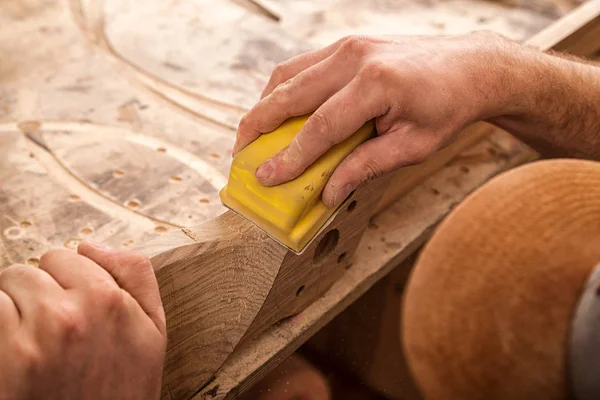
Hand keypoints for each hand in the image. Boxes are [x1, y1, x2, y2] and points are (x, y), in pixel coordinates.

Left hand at [0, 242, 165, 399]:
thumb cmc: (122, 389)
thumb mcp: (153, 332)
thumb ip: (136, 274)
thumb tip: (91, 244)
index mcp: (112, 299)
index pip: (68, 256)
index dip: (67, 282)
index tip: (73, 309)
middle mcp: (75, 310)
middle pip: (32, 269)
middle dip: (37, 293)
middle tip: (50, 333)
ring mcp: (38, 332)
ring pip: (6, 285)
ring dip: (12, 308)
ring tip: (30, 344)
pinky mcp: (7, 354)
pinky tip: (12, 350)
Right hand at [234, 32, 513, 206]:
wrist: (470, 67)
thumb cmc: (445, 108)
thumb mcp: (412, 147)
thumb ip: (366, 167)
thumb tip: (328, 193)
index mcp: (377, 84)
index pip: (320, 127)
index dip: (290, 156)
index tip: (266, 177)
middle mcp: (356, 58)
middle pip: (290, 93)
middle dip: (258, 126)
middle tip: (240, 155)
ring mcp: (349, 45)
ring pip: (288, 75)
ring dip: (264, 105)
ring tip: (251, 136)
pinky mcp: (346, 45)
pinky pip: (301, 66)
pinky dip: (282, 90)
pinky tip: (277, 112)